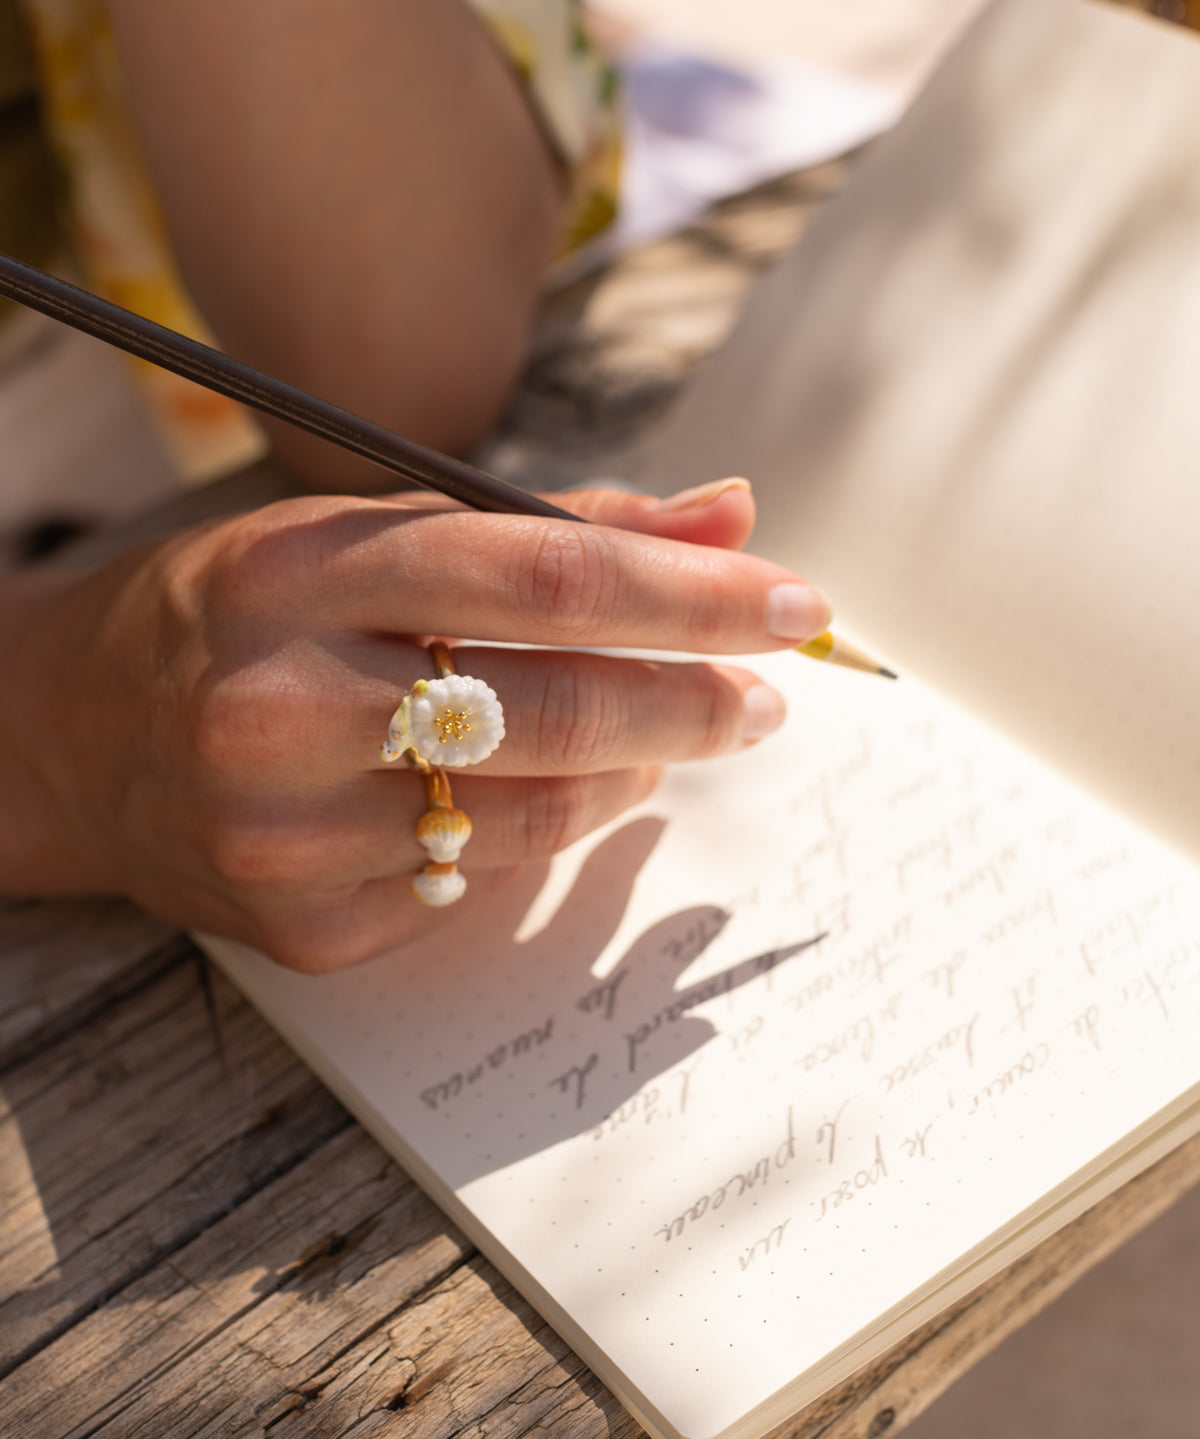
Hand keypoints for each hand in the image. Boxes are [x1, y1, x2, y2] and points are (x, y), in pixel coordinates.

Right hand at [0, 481, 830, 969]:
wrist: (70, 737)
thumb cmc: (242, 612)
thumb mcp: (369, 533)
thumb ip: (556, 529)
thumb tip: (731, 515)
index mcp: (300, 571)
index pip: (545, 578)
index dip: (693, 596)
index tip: (796, 605)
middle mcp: (281, 704)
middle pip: (555, 709)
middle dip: (694, 702)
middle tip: (762, 695)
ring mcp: (284, 832)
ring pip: (530, 816)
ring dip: (633, 777)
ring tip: (666, 741)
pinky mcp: (300, 926)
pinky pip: (471, 888)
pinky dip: (539, 840)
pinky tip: (547, 799)